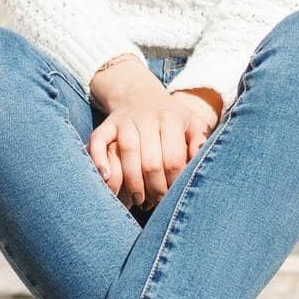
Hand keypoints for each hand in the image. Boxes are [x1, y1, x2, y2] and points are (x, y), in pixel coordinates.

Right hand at [87, 59, 221, 210]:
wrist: (141, 95)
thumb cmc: (172, 117)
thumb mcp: (192, 124)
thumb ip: (200, 143)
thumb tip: (200, 168)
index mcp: (172, 119)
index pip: (174, 160)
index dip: (173, 184)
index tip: (173, 198)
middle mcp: (148, 118)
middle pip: (151, 161)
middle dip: (155, 188)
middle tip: (156, 203)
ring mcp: (125, 121)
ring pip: (127, 153)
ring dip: (132, 182)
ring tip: (138, 200)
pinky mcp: (107, 124)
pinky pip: (98, 141)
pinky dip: (99, 159)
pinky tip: (105, 178)